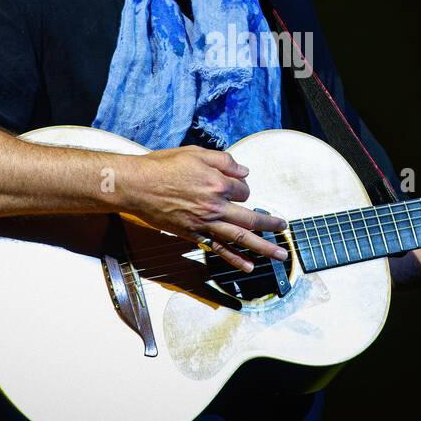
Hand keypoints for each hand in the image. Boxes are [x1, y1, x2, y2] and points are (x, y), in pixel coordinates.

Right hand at [122, 147, 287, 272]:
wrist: (136, 185)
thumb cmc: (162, 166)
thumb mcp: (195, 153)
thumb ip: (223, 161)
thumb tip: (244, 171)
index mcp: (217, 183)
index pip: (243, 189)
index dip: (243, 188)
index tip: (237, 188)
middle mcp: (214, 206)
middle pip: (250, 218)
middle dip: (270, 224)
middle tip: (284, 229)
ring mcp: (204, 223)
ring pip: (240, 238)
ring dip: (263, 248)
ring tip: (279, 255)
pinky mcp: (193, 235)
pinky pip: (218, 249)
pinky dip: (234, 259)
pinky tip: (248, 267)